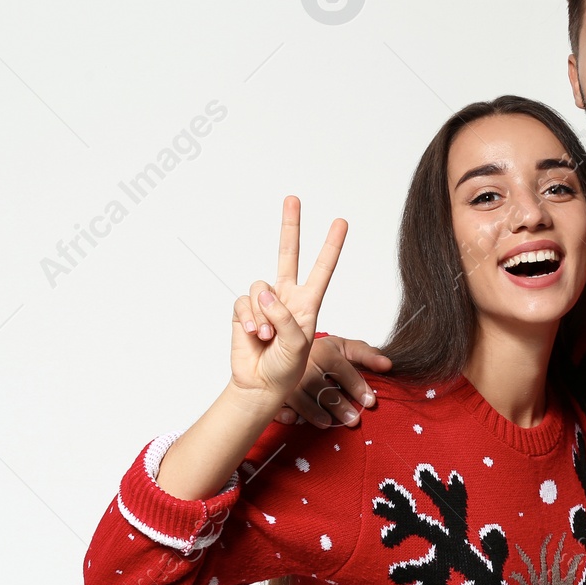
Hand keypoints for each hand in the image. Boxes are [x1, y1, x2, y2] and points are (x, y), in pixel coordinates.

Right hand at [230, 196, 346, 408]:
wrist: (260, 385)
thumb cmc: (286, 368)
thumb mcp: (298, 344)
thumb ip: (285, 316)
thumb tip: (265, 293)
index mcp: (308, 303)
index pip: (323, 268)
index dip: (331, 245)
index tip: (341, 222)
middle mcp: (286, 297)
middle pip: (288, 255)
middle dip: (290, 226)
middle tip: (292, 198)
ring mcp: (264, 303)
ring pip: (261, 287)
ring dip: (264, 314)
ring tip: (267, 336)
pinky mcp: (244, 310)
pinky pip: (244, 302)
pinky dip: (250, 318)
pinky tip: (255, 334)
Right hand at [281, 334, 393, 427]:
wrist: (291, 351)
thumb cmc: (324, 354)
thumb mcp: (347, 349)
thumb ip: (368, 356)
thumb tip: (388, 365)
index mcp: (323, 350)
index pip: (341, 368)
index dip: (356, 385)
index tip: (371, 401)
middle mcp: (303, 364)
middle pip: (320, 385)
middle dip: (338, 404)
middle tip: (354, 420)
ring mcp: (287, 379)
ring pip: (300, 396)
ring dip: (313, 411)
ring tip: (328, 424)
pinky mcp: (276, 392)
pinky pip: (277, 404)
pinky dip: (283, 412)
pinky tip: (293, 419)